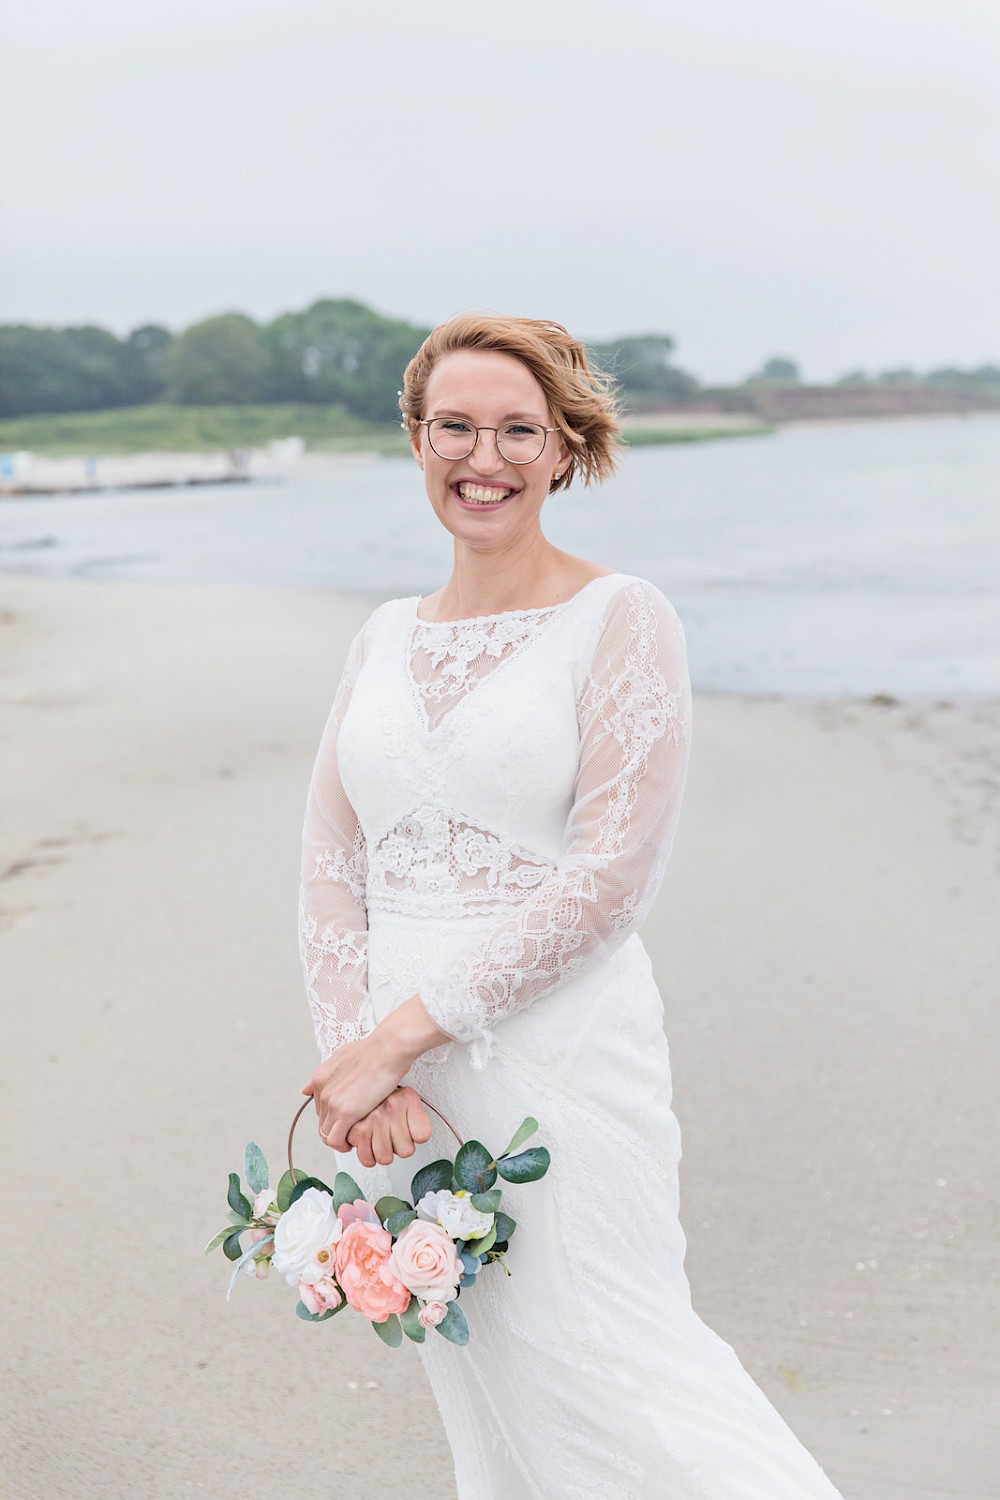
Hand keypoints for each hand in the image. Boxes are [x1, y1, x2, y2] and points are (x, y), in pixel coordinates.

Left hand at [300, 1032, 407, 1151]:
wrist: (388, 1049)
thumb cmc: (373, 1051)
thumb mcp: (341, 1056)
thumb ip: (325, 1074)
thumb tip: (306, 1089)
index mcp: (320, 1078)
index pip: (319, 1108)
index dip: (333, 1116)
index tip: (345, 1119)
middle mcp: (322, 1091)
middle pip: (322, 1121)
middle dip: (336, 1128)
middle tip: (352, 1129)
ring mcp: (332, 1103)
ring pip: (326, 1133)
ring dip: (339, 1138)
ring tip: (354, 1136)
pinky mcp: (346, 1113)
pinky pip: (335, 1140)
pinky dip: (343, 1145)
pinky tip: (354, 1141)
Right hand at [346, 1086, 432, 1167]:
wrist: (358, 1087)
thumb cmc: (382, 1099)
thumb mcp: (407, 1100)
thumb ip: (417, 1120)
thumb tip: (420, 1138)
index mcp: (408, 1098)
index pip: (423, 1135)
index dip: (416, 1136)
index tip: (412, 1131)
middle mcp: (392, 1106)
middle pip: (406, 1151)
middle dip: (397, 1146)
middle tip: (392, 1134)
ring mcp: (375, 1118)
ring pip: (386, 1158)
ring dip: (382, 1152)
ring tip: (379, 1138)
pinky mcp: (359, 1130)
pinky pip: (368, 1160)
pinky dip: (367, 1156)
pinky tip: (369, 1142)